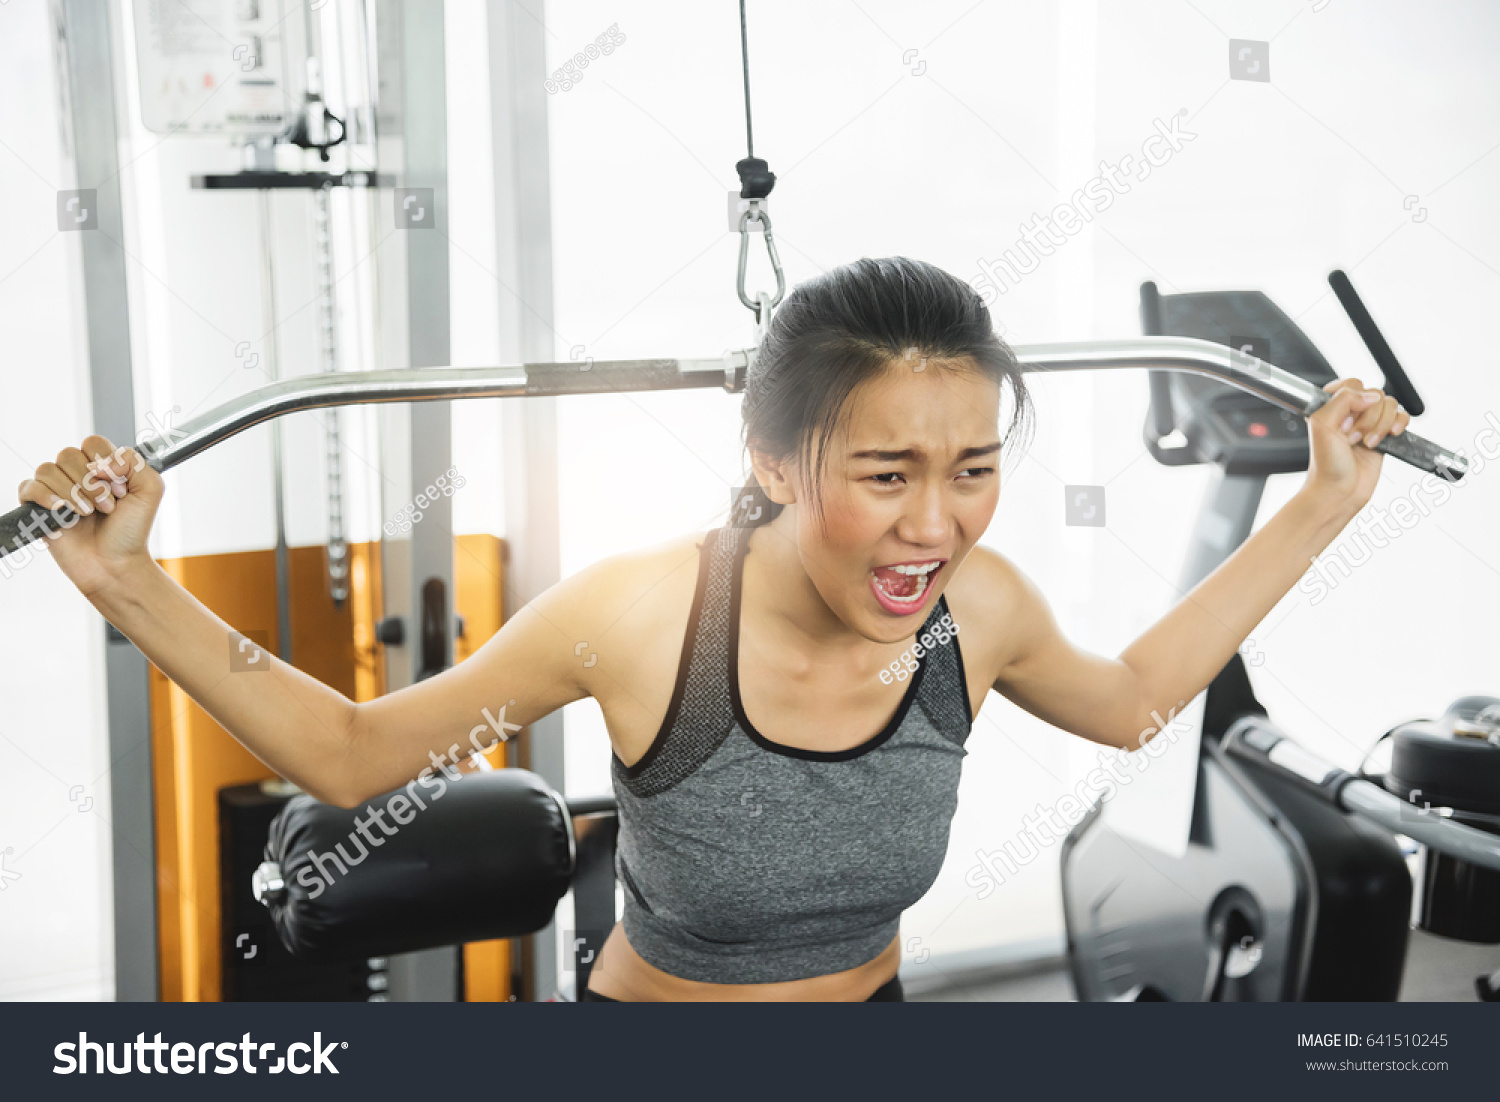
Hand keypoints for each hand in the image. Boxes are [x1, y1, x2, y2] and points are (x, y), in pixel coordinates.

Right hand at [16, 436, 163, 596]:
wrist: (115, 564)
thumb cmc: (131, 530)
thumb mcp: (150, 490)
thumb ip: (134, 462)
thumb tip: (98, 462)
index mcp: (102, 466)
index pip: (93, 443)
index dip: (106, 463)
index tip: (121, 489)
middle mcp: (76, 474)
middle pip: (69, 454)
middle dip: (91, 483)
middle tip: (107, 507)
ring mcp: (55, 490)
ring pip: (48, 469)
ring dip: (72, 492)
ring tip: (88, 514)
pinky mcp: (37, 507)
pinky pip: (28, 487)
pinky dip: (44, 496)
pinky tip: (62, 510)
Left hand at [1301, 378, 1409, 515]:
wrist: (1339, 492)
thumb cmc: (1326, 464)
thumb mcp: (1322, 424)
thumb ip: (1343, 399)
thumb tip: (1370, 395)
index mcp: (1330, 405)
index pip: (1352, 383)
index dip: (1354, 400)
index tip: (1344, 421)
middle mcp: (1350, 412)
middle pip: (1375, 394)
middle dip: (1368, 418)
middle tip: (1352, 438)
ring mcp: (1369, 424)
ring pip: (1390, 405)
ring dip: (1381, 425)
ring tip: (1366, 443)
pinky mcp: (1384, 436)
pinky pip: (1402, 417)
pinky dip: (1400, 425)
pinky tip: (1389, 437)